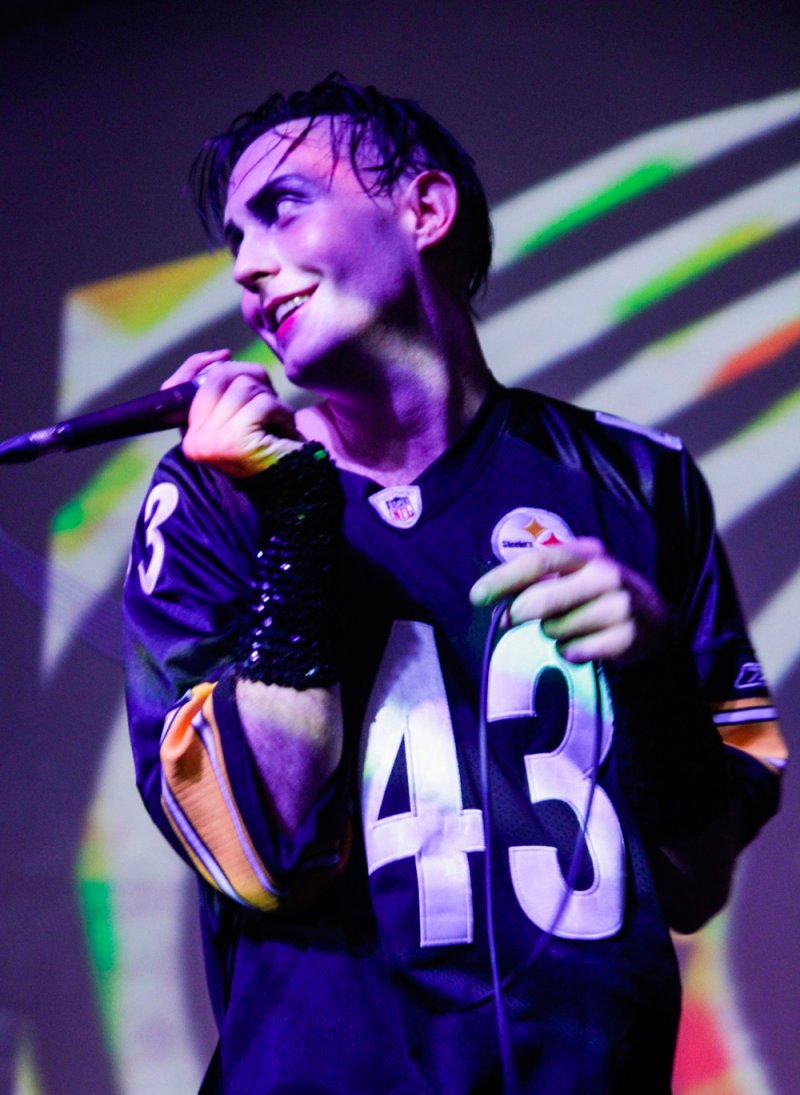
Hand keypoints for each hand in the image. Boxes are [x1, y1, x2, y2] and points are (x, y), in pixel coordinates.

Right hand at [163, 351, 301, 476]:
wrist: (294, 485)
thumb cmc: (269, 448)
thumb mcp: (240, 417)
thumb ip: (222, 392)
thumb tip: (221, 358)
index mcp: (189, 436)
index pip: (177, 387)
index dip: (198, 365)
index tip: (224, 355)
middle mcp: (193, 441)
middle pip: (217, 378)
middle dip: (249, 377)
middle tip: (269, 398)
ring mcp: (212, 442)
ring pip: (243, 387)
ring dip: (270, 399)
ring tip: (278, 423)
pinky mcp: (236, 441)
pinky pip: (263, 403)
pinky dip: (283, 412)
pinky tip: (287, 431)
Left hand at [469, 537, 667, 664]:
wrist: (654, 619)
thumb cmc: (599, 594)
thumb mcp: (574, 576)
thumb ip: (538, 584)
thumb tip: (499, 609)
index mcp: (587, 552)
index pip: (537, 561)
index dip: (502, 579)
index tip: (475, 596)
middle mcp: (605, 574)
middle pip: (540, 600)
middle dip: (519, 614)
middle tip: (513, 619)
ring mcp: (619, 606)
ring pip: (555, 630)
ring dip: (553, 634)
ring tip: (571, 627)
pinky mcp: (626, 637)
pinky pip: (574, 652)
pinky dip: (571, 653)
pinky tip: (586, 643)